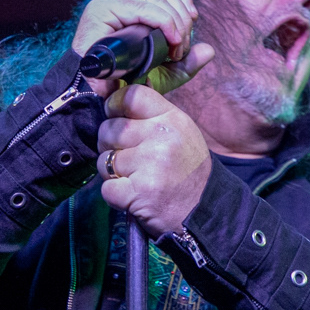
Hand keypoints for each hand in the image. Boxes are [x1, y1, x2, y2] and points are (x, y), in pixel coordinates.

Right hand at [71, 0, 213, 97]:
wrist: (98, 99)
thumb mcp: (164, 75)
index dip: (182, 1)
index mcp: (132, 9)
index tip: (193, 22)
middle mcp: (120, 2)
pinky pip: (142, 8)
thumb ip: (186, 63)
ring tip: (177, 50)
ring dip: (176, 22)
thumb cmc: (126, 86)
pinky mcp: (102, 10)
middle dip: (183, 17)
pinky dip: (165, 22)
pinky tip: (173, 41)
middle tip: (184, 47)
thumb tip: (209, 49)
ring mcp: (110, 4)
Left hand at [97, 82, 211, 237]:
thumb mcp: (182, 134)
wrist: (205, 213)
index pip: (131, 95)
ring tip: (133, 178)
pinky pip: (107, 188)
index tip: (114, 116)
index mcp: (172, 119)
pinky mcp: (138, 192)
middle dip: (109, 145)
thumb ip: (153, 118)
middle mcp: (161, 137)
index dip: (114, 105)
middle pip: (109, 128)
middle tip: (127, 158)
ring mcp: (149, 164)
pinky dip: (115, 195)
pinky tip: (133, 196)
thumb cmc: (189, 173)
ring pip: (104, 160)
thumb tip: (114, 102)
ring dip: (111, 172)